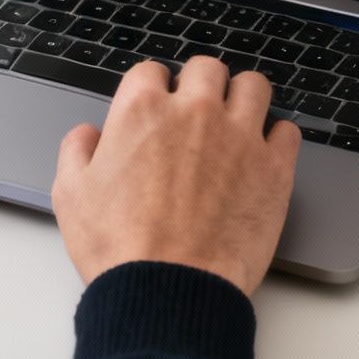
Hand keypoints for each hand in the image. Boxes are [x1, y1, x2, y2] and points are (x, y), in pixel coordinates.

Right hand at [52, 57, 300, 295]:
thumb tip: (87, 135)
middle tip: (196, 111)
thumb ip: (77, 150)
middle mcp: (195, 112)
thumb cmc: (121, 247)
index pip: (151, 71)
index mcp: (143, 110)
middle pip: (206, 69)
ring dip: (242, 97)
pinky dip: (276, 137)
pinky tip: (264, 153)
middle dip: (198, 85)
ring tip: (236, 120)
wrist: (170, 289)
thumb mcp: (70, 194)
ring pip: (254, 86)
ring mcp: (240, 136)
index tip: (155, 107)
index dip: (151, 89)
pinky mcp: (274, 168)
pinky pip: (287, 130)